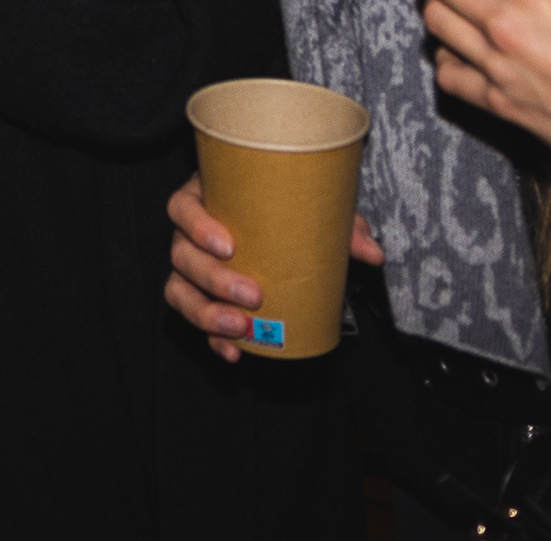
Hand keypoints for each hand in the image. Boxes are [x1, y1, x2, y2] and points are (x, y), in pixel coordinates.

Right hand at [161, 178, 386, 360]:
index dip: (197, 226)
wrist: (279, 231)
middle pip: (181, 256)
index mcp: (207, 198)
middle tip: (253, 295)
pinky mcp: (199, 298)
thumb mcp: (312, 211)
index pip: (182, 207)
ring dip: (206, 313)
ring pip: (179, 291)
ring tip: (240, 327)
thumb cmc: (283, 212)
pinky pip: (192, 319)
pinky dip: (211, 338)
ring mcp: (190, 269)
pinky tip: (233, 351)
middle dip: (213, 280)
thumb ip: (340, 227)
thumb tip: (372, 253)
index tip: (230, 245)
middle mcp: (190, 234)